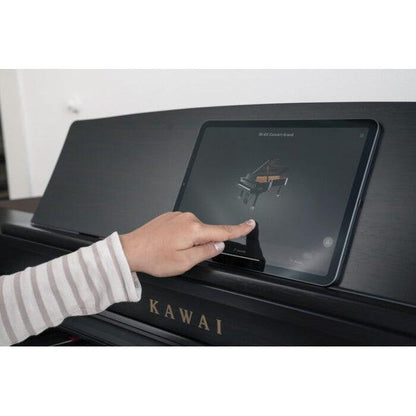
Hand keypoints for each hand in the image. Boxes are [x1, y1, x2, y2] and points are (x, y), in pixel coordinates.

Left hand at [119, 212, 255, 276]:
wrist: (131, 249)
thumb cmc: (154, 257)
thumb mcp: (184, 262)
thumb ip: (205, 252)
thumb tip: (219, 245)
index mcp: (194, 229)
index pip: (223, 231)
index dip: (239, 229)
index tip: (250, 224)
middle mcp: (188, 218)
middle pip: (207, 233)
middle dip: (202, 245)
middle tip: (183, 257)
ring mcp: (178, 216)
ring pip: (195, 231)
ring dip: (190, 242)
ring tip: (171, 251)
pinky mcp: (171, 217)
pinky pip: (184, 227)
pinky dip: (181, 237)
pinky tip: (168, 244)